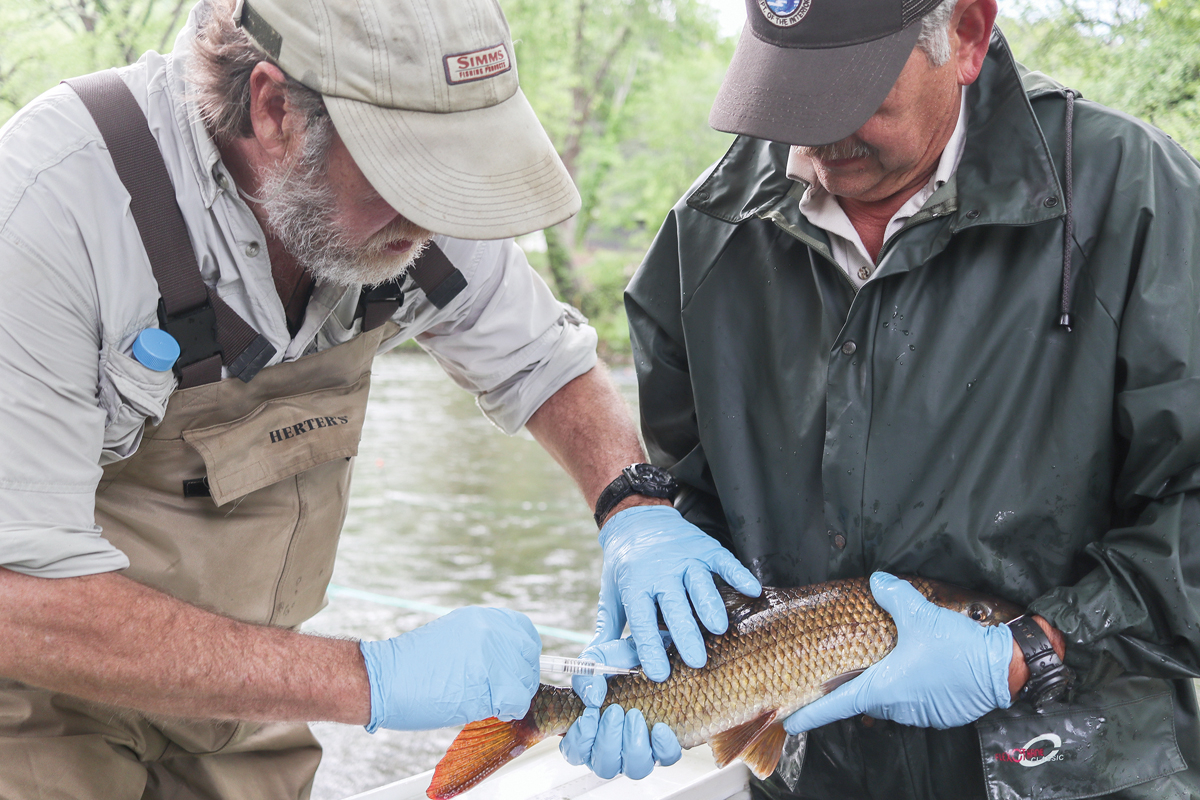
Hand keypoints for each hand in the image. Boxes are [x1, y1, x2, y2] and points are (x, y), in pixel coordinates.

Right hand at [359, 607, 540, 731]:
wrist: (383, 679)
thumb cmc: (412, 666)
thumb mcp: (454, 638)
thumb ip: (484, 644)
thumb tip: (510, 663)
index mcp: (482, 617)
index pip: (525, 633)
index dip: (522, 656)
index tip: (512, 671)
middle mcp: (490, 630)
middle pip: (529, 658)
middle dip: (521, 679)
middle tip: (502, 693)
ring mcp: (491, 654)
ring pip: (525, 682)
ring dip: (512, 697)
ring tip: (486, 701)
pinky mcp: (487, 681)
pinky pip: (516, 701)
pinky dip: (507, 711)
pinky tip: (485, 709)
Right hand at [560, 637, 681, 778]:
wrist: (652, 657)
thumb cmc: (621, 662)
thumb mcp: (599, 661)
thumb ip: (587, 677)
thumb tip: (593, 698)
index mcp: (591, 732)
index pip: (576, 753)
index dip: (580, 739)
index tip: (590, 713)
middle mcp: (614, 748)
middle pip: (604, 766)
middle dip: (608, 739)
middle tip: (615, 711)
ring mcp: (640, 750)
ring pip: (634, 768)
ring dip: (632, 744)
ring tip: (635, 715)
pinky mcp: (665, 747)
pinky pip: (665, 758)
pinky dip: (663, 746)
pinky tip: (661, 728)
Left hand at [594, 505, 761, 680]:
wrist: (637, 520)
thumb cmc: (624, 566)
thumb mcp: (611, 595)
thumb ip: (608, 631)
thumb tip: (596, 665)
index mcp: (635, 584)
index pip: (642, 619)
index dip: (650, 647)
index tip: (660, 673)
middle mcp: (660, 570)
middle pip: (674, 605)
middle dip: (686, 633)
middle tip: (697, 661)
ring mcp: (685, 558)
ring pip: (699, 583)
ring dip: (710, 605)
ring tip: (719, 629)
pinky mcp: (705, 548)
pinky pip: (724, 561)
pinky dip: (739, 575)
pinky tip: (752, 590)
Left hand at [783, 572, 1012, 732]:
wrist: (1003, 668)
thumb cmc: (957, 647)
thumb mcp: (920, 614)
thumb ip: (894, 596)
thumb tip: (877, 581)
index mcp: (882, 687)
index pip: (835, 705)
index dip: (811, 713)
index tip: (791, 721)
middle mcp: (896, 706)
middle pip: (862, 698)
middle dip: (851, 686)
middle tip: (839, 673)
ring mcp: (917, 713)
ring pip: (889, 699)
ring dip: (884, 683)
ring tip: (886, 662)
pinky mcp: (937, 713)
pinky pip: (912, 701)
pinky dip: (907, 687)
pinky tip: (915, 668)